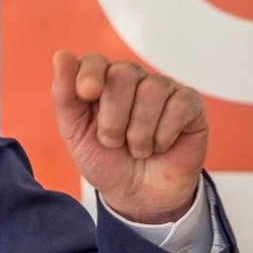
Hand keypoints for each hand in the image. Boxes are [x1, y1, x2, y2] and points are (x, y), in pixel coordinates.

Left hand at [51, 51, 207, 223]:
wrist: (138, 197)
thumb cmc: (107, 162)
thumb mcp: (76, 134)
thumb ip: (65, 95)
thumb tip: (62, 56)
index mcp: (102, 81)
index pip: (95, 61)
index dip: (90, 74)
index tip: (87, 94)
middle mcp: (133, 78)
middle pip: (122, 74)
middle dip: (113, 119)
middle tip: (113, 142)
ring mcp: (163, 89)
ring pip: (151, 92)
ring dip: (138, 134)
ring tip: (137, 149)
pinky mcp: (189, 104)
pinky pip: (178, 107)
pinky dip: (163, 136)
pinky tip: (160, 146)